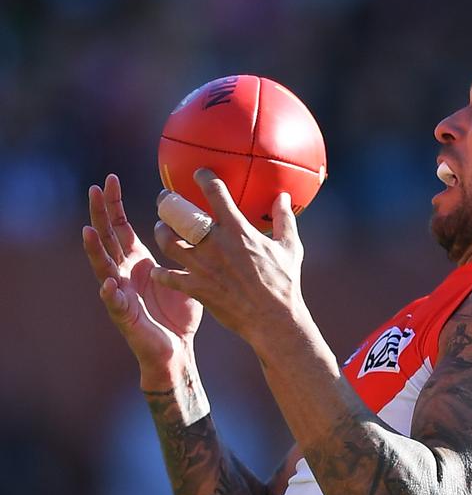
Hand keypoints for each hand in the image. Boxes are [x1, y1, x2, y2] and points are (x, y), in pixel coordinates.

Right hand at [82, 174, 202, 383]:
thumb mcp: (184, 274)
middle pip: (106, 238)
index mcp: (136, 260)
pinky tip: (110, 284)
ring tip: (87, 231)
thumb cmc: (179, 313)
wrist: (176, 349)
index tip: (110, 179)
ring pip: (102, 267)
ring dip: (94, 250)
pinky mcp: (125, 316)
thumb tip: (206, 225)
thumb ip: (187, 251)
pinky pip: (115, 304)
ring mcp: (120, 293)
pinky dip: (111, 294)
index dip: (114, 203)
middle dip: (99, 214)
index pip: (120, 226)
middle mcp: (123, 272)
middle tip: (94, 190)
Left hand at [151, 169, 308, 351]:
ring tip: (162, 230)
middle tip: (165, 200)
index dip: (203, 178)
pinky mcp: (197, 288)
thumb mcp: (290, 248)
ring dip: (162, 233)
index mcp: (237, 230)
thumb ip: (284, 219)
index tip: (198, 174)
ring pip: (168, 241)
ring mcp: (203, 266)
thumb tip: (283, 196)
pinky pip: (169, 277)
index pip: (215, 192)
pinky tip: (158, 272)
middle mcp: (215, 244)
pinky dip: (161, 274)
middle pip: (180, 214)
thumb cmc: (285, 284)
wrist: (274, 320)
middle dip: (168, 203)